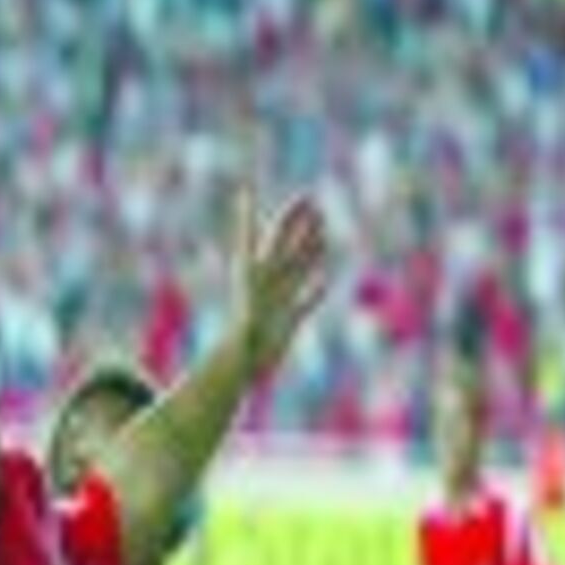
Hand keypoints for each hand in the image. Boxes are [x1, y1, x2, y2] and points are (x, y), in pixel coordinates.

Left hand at [232, 185, 327, 375]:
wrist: (241, 374)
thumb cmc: (239, 354)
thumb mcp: (244, 338)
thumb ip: (248, 329)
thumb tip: (248, 327)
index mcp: (249, 279)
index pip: (250, 239)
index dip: (248, 215)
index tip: (246, 190)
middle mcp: (264, 285)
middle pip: (282, 245)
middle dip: (295, 222)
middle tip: (308, 197)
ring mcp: (277, 300)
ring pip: (297, 266)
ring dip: (309, 246)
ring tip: (321, 227)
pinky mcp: (289, 319)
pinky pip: (306, 300)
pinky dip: (315, 288)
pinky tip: (324, 279)